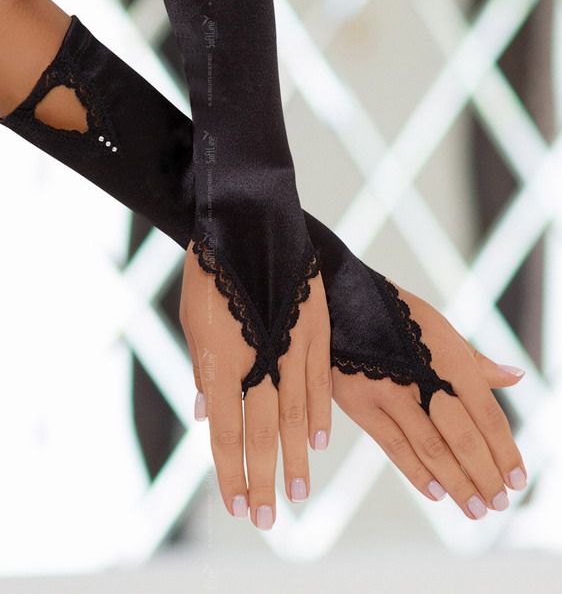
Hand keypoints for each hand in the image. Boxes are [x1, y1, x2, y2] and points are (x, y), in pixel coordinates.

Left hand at [180, 242, 331, 528]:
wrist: (246, 220)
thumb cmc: (211, 271)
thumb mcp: (194, 321)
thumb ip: (203, 370)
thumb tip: (203, 412)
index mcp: (221, 359)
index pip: (226, 431)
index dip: (231, 471)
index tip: (237, 506)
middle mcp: (260, 358)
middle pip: (264, 431)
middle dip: (265, 478)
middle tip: (269, 519)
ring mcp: (291, 344)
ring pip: (296, 412)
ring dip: (297, 456)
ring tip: (300, 492)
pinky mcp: (314, 327)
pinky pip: (319, 379)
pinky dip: (320, 412)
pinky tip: (321, 440)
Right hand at [332, 282, 526, 519]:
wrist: (339, 300)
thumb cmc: (397, 315)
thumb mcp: (439, 328)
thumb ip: (476, 361)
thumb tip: (516, 377)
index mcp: (448, 357)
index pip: (486, 413)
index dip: (504, 450)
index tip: (518, 479)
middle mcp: (422, 376)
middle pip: (463, 437)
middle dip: (484, 474)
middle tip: (498, 502)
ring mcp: (389, 392)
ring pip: (431, 448)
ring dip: (457, 484)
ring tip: (474, 508)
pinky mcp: (360, 404)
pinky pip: (394, 446)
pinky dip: (417, 472)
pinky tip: (437, 493)